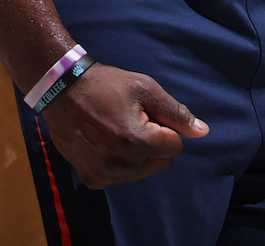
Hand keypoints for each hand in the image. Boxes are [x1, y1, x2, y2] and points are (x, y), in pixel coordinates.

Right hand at [38, 63, 207, 188]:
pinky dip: (121, 163)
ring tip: (117, 130)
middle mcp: (120, 165)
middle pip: (162, 163)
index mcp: (136, 142)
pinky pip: (122, 177)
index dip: (166, 128)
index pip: (176, 147)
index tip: (146, 113)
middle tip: (132, 121)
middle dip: (155, 144)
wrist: (61, 91)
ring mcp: (104, 175)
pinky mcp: (92, 180)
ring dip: (139, 155)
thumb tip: (203, 132)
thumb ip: (176, 113)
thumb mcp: (145, 88)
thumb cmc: (106, 85)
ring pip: (143, 172)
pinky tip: (106, 143)